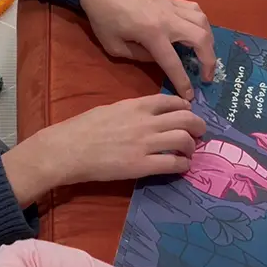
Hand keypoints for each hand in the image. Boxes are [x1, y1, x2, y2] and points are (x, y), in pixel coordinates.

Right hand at [2, 94, 205, 204]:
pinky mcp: (142, 166)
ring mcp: (145, 144)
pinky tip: (182, 166)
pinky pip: (173, 164)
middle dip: (197, 125)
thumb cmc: (82, 128)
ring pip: (184, 140)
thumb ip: (131, 111)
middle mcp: (146, 122)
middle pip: (185, 118)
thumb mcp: (109, 109)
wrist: (67, 149)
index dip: (185, 106)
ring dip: (192, 145)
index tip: (187, 113)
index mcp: (136, 105)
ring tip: (190, 151)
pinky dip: (183, 164)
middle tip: (199, 132)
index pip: (171, 101)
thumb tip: (145, 116)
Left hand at [79, 0, 215, 100]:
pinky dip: (202, 22)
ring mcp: (172, 7)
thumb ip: (139, 56)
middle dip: (209, 62)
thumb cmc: (103, 17)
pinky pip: (195, 9)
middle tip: (206, 77)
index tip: (189, 97)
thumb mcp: (114, 46)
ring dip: (209, 42)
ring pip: (203, 23)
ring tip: (205, 56)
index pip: (174, 63)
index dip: (183, 82)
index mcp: (152, 34)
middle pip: (201, 40)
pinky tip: (197, 32)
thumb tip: (157, 59)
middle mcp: (168, 20)